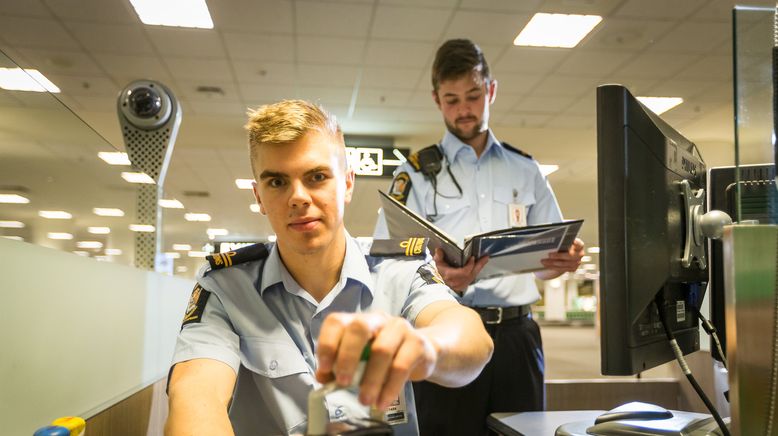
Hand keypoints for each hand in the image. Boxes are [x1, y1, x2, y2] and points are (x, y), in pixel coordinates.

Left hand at [315, 312, 437, 409]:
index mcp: (357, 321)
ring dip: (370, 380)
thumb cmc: (384, 357)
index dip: (328, 344)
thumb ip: (338, 367)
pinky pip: (401, 366)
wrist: (421, 353)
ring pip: (382, 349)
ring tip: (365, 400)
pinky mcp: (417, 343)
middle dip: (348, 357)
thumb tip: (322, 376)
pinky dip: (389, 388)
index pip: (336, 322)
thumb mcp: (359, 361)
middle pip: (359, 327)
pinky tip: (382, 402)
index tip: (325, 368)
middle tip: (344, 383)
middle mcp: (377, 319)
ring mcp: (400, 328)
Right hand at [433, 248, 488, 292]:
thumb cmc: (439, 273)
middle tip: (485, 258)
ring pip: (472, 276)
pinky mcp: (463, 286)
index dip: (469, 265)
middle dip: (479, 265)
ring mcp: (460, 285)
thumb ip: (438, 256)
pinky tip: (479, 266)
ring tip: (484, 260)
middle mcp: (456, 282)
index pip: (464, 272)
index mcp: (450, 276)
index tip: (473, 258)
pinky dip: (475, 272)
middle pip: (471, 274)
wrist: (438, 283)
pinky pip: (472, 279)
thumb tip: (439, 250)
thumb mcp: (438, 263)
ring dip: (479, 268)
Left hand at [540, 238, 584, 273]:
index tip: (568, 242)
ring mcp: (577, 262)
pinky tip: (546, 265)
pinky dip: (553, 267)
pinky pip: (562, 269)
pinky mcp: (573, 268)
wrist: (563, 254)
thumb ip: (561, 241)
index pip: (578, 243)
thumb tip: (553, 240)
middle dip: (559, 256)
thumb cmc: (561, 245)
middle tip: (549, 255)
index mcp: (579, 245)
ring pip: (565, 264)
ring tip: (544, 261)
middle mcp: (580, 254)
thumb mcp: (563, 241)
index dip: (574, 243)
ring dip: (553, 263)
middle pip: (570, 255)